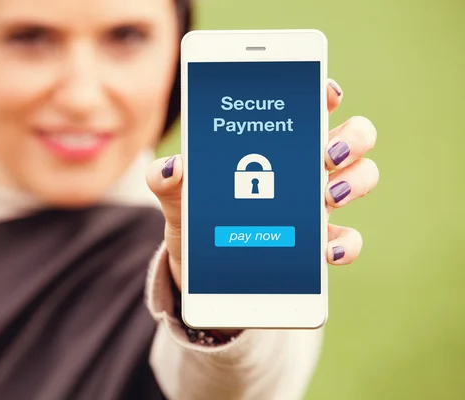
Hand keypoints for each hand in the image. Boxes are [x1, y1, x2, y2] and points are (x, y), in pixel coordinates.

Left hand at [147, 78, 378, 310]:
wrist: (198, 267)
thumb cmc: (194, 216)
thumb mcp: (176, 196)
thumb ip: (167, 179)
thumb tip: (173, 166)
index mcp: (272, 144)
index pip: (308, 105)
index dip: (324, 92)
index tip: (325, 92)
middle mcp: (302, 167)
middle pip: (349, 136)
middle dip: (352, 137)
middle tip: (328, 153)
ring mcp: (314, 204)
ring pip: (359, 178)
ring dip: (355, 181)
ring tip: (328, 195)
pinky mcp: (314, 244)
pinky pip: (345, 240)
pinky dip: (345, 244)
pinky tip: (326, 250)